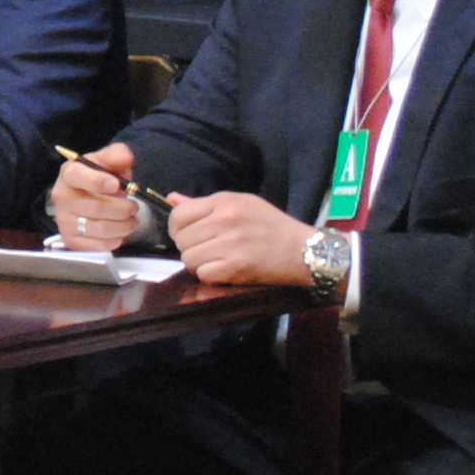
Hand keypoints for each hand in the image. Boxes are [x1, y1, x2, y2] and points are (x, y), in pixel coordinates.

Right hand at [49, 141, 145, 247]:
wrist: (83, 196)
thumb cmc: (98, 177)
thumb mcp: (107, 161)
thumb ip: (117, 155)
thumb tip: (126, 157)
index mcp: (69, 173)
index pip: (77, 176)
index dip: (97, 181)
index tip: (117, 185)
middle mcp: (62, 197)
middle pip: (94, 207)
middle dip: (122, 209)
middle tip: (134, 207)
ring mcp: (63, 220)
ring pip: (98, 228)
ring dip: (122, 226)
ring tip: (132, 221)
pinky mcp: (70, 239)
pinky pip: (96, 246)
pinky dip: (114, 241)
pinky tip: (120, 234)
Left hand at [164, 189, 320, 287]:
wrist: (303, 250)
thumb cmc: (272, 225)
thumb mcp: (241, 203)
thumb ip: (204, 204)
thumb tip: (171, 199)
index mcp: (224, 202)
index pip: (178, 214)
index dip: (178, 228)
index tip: (188, 234)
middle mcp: (224, 220)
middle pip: (181, 239)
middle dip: (189, 247)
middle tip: (206, 249)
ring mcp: (229, 244)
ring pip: (188, 258)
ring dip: (198, 263)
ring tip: (215, 260)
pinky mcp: (235, 267)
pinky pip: (203, 274)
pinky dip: (210, 275)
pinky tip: (223, 270)